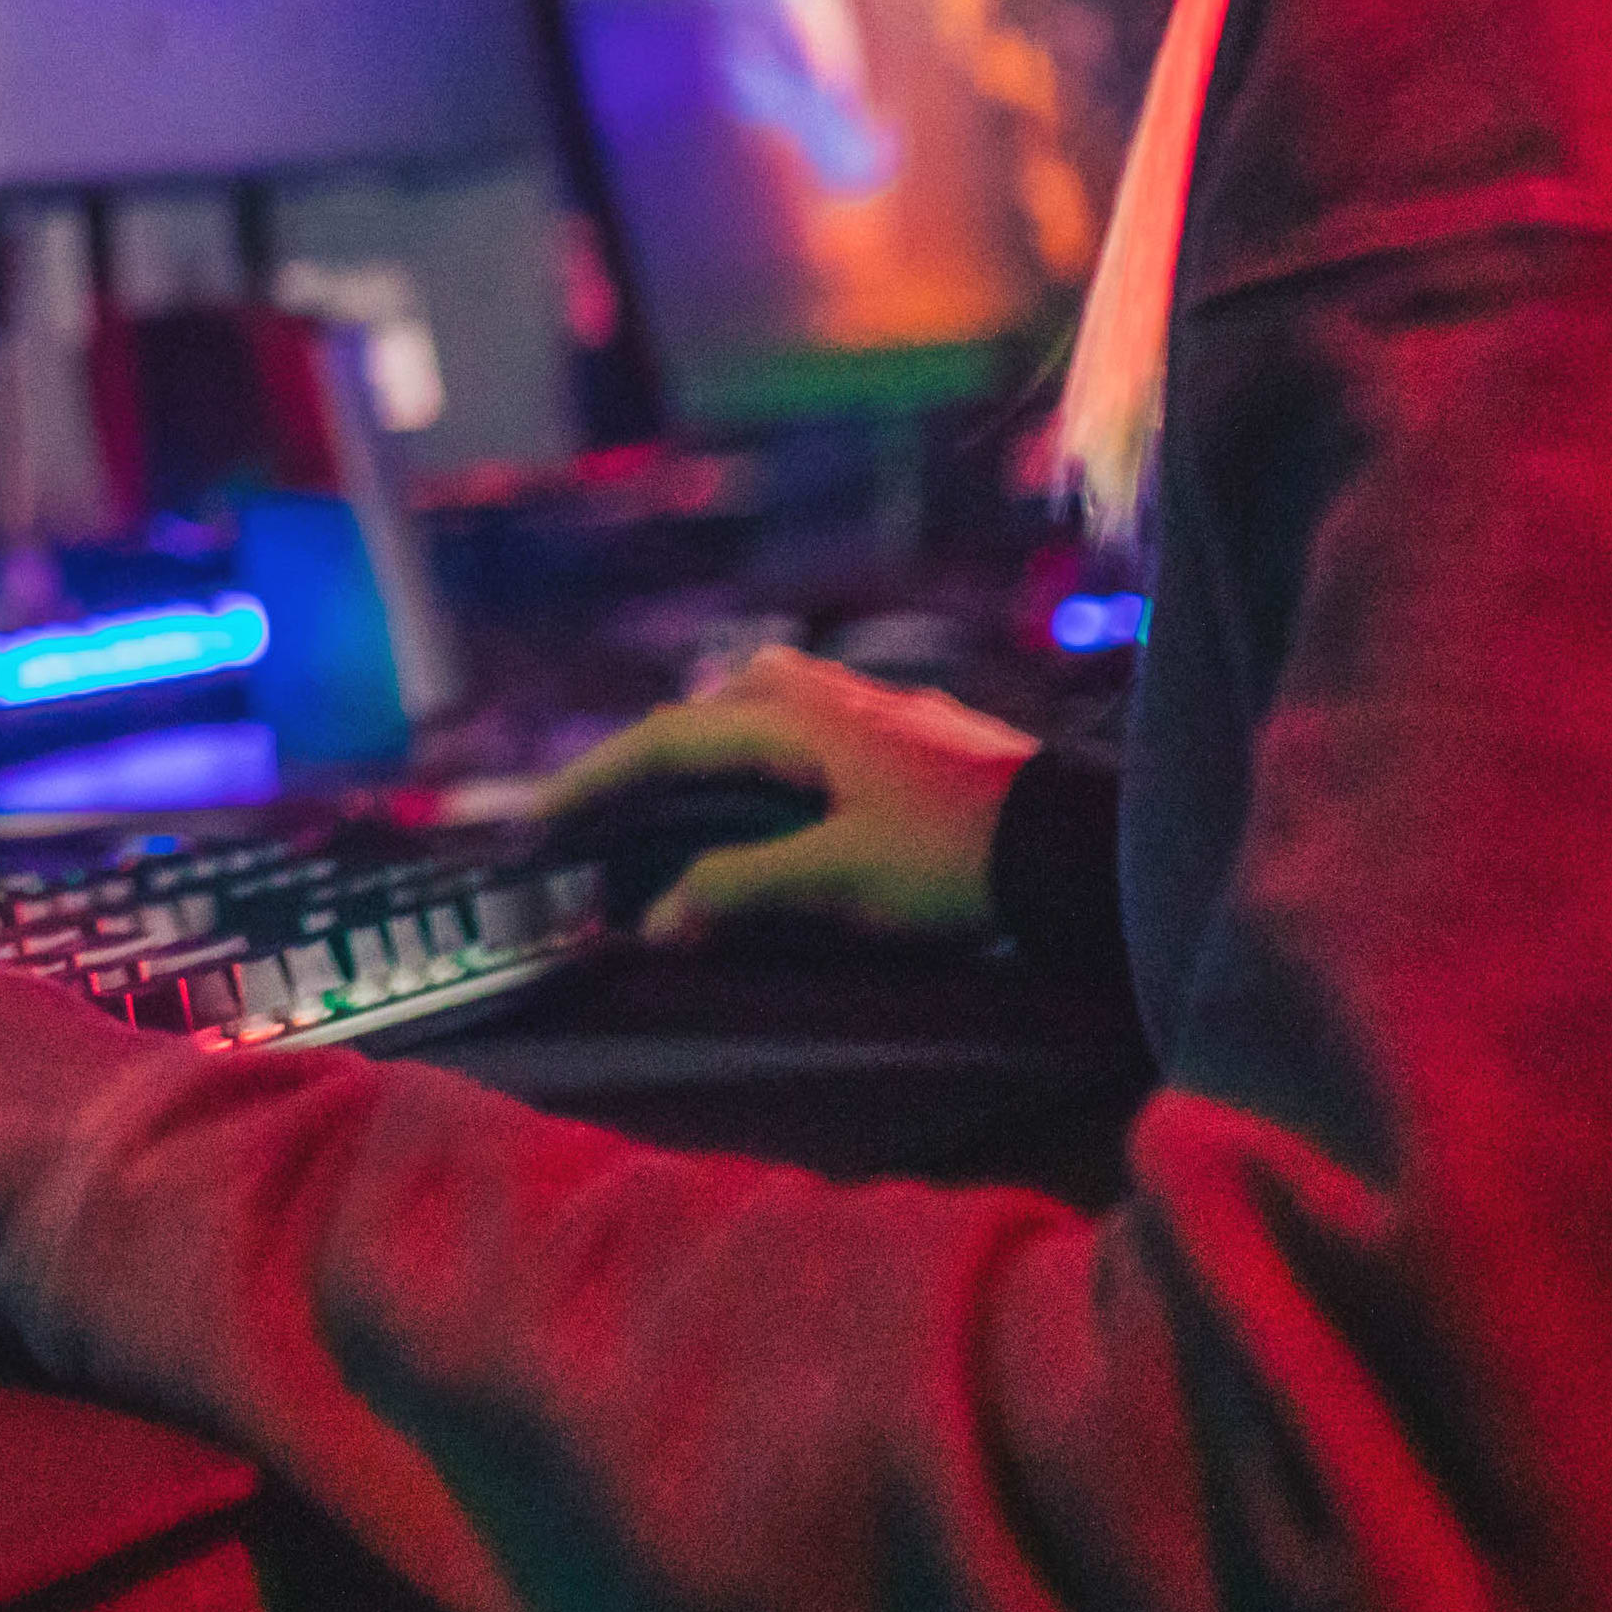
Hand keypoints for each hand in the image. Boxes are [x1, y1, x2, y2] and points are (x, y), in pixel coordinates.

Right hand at [548, 644, 1042, 944]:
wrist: (1070, 841)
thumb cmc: (953, 857)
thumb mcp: (840, 881)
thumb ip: (741, 889)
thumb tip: (656, 919)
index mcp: (793, 717)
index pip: (667, 738)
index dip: (595, 777)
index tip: (541, 815)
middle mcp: (822, 692)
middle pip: (705, 706)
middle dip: (648, 754)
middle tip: (606, 810)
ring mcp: (867, 703)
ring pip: (758, 704)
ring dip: (708, 746)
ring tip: (679, 801)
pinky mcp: (902, 727)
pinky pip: (799, 722)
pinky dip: (758, 752)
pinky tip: (775, 794)